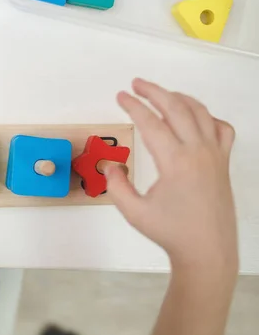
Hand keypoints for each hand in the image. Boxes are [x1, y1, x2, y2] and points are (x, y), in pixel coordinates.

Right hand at [106, 79, 236, 272]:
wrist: (207, 250)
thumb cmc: (170, 232)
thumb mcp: (133, 212)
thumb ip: (116, 185)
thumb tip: (111, 166)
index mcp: (175, 162)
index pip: (151, 123)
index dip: (133, 106)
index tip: (121, 96)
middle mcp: (198, 152)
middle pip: (176, 108)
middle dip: (154, 91)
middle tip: (136, 85)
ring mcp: (215, 155)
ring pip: (200, 112)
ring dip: (179, 98)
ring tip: (161, 94)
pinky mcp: (223, 162)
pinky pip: (222, 129)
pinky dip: (208, 117)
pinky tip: (195, 119)